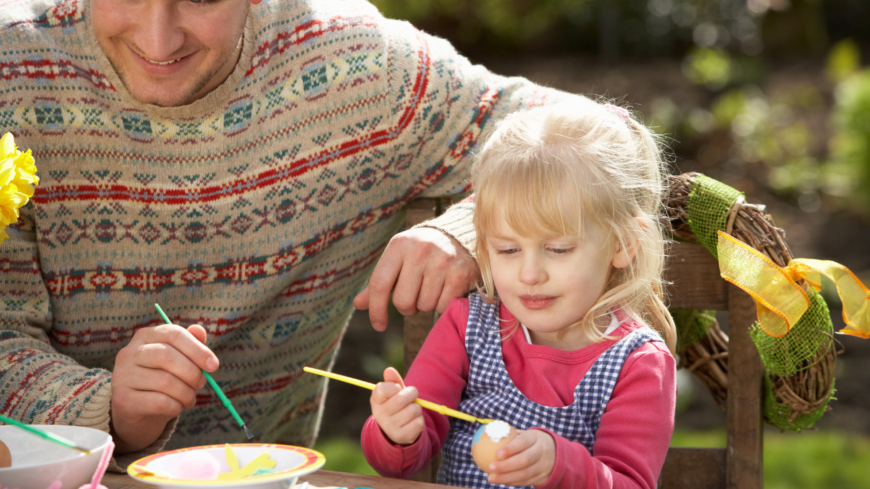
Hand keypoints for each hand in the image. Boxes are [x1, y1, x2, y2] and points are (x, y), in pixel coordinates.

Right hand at [111, 323, 217, 452]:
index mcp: (144, 336)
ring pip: (165, 381)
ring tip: (190, 399)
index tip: (214, 365)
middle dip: (192, 372)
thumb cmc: (162, 380)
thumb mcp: (178, 360)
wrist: (137, 411)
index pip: (173, 334)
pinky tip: (177, 407)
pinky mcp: (123, 399)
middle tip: (201, 384)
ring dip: (186, 393)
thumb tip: (200, 330)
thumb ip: (190, 345)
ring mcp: (122, 376)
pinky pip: (159, 402)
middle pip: (167, 356)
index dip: (197, 349)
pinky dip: (176, 406)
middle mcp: (129, 353)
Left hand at [354, 227, 479, 330]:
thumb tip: (358, 305)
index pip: (379, 284)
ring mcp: (442, 261)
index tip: (378, 325)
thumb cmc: (420, 251)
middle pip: (403, 301)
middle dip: (407, 306)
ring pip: (424, 306)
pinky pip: (443, 306)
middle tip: (415, 296)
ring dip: (426, 304)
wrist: (459, 235)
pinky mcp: (461, 273)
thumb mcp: (398, 258)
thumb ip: (380, 281)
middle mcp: (420, 251)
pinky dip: (443, 304)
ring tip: (432, 288)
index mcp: (399, 245)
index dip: (376, 309)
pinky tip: (446, 289)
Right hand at [370, 367, 423, 445]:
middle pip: (402, 399)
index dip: (395, 386)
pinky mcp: (402, 436)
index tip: (398, 388)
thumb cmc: (395, 403)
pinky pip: (419, 422)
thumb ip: (392, 380)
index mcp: (376, 400)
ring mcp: (390, 427)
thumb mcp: (392, 391)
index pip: (383, 389)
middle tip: (412, 394)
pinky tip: (412, 420)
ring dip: (417, 407)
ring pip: (413, 410)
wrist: (395, 427)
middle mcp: (380, 415)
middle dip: (412, 393)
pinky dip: (419, 419)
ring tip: (411, 409)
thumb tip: (389, 370)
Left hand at [487, 429, 555, 486]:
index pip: (523, 442)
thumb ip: (508, 435)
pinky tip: (500, 480)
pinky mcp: (542, 477)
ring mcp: (543, 466)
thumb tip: (486, 433)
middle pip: (525, 460)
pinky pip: (526, 481)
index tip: (496, 454)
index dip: (511, 449)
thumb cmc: (530, 441)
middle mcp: (542, 452)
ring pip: (525, 474)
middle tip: (490, 467)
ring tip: (490, 477)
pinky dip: (512, 482)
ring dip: (506, 477)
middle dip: (506, 465)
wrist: (554, 453)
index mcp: (536, 438)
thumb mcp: (524, 434)